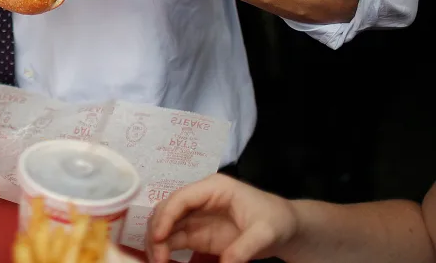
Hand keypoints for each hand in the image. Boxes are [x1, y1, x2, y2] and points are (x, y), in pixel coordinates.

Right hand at [146, 174, 297, 262]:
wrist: (286, 229)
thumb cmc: (276, 220)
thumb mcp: (265, 233)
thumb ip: (244, 248)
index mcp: (214, 188)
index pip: (182, 198)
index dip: (167, 216)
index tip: (159, 238)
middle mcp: (200, 200)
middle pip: (167, 210)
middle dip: (157, 231)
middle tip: (157, 258)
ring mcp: (197, 217)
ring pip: (166, 226)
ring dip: (158, 242)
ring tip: (158, 261)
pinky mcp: (198, 234)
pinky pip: (174, 240)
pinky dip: (165, 250)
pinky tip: (163, 261)